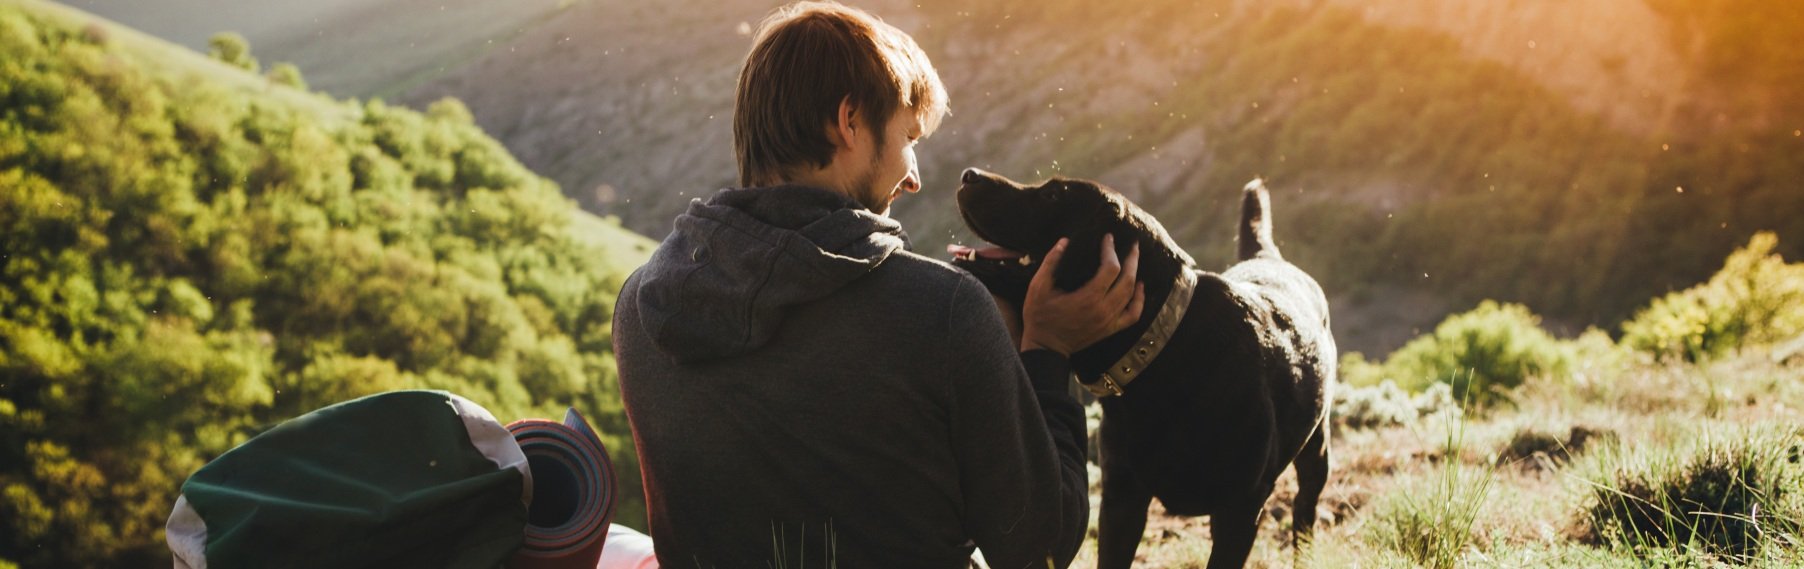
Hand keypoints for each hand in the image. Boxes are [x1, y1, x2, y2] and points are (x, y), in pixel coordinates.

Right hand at [1018, 235, 1144, 355]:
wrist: (1045, 347)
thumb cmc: (1039, 317)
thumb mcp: (1038, 287)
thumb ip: (1051, 263)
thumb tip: (1064, 242)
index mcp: (1088, 298)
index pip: (1110, 268)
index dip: (1111, 250)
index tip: (1108, 238)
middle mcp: (1103, 310)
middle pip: (1127, 279)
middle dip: (1131, 259)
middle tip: (1132, 244)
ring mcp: (1109, 321)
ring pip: (1131, 294)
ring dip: (1135, 274)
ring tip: (1134, 259)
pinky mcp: (1110, 329)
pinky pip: (1133, 314)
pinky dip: (1139, 300)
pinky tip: (1138, 286)